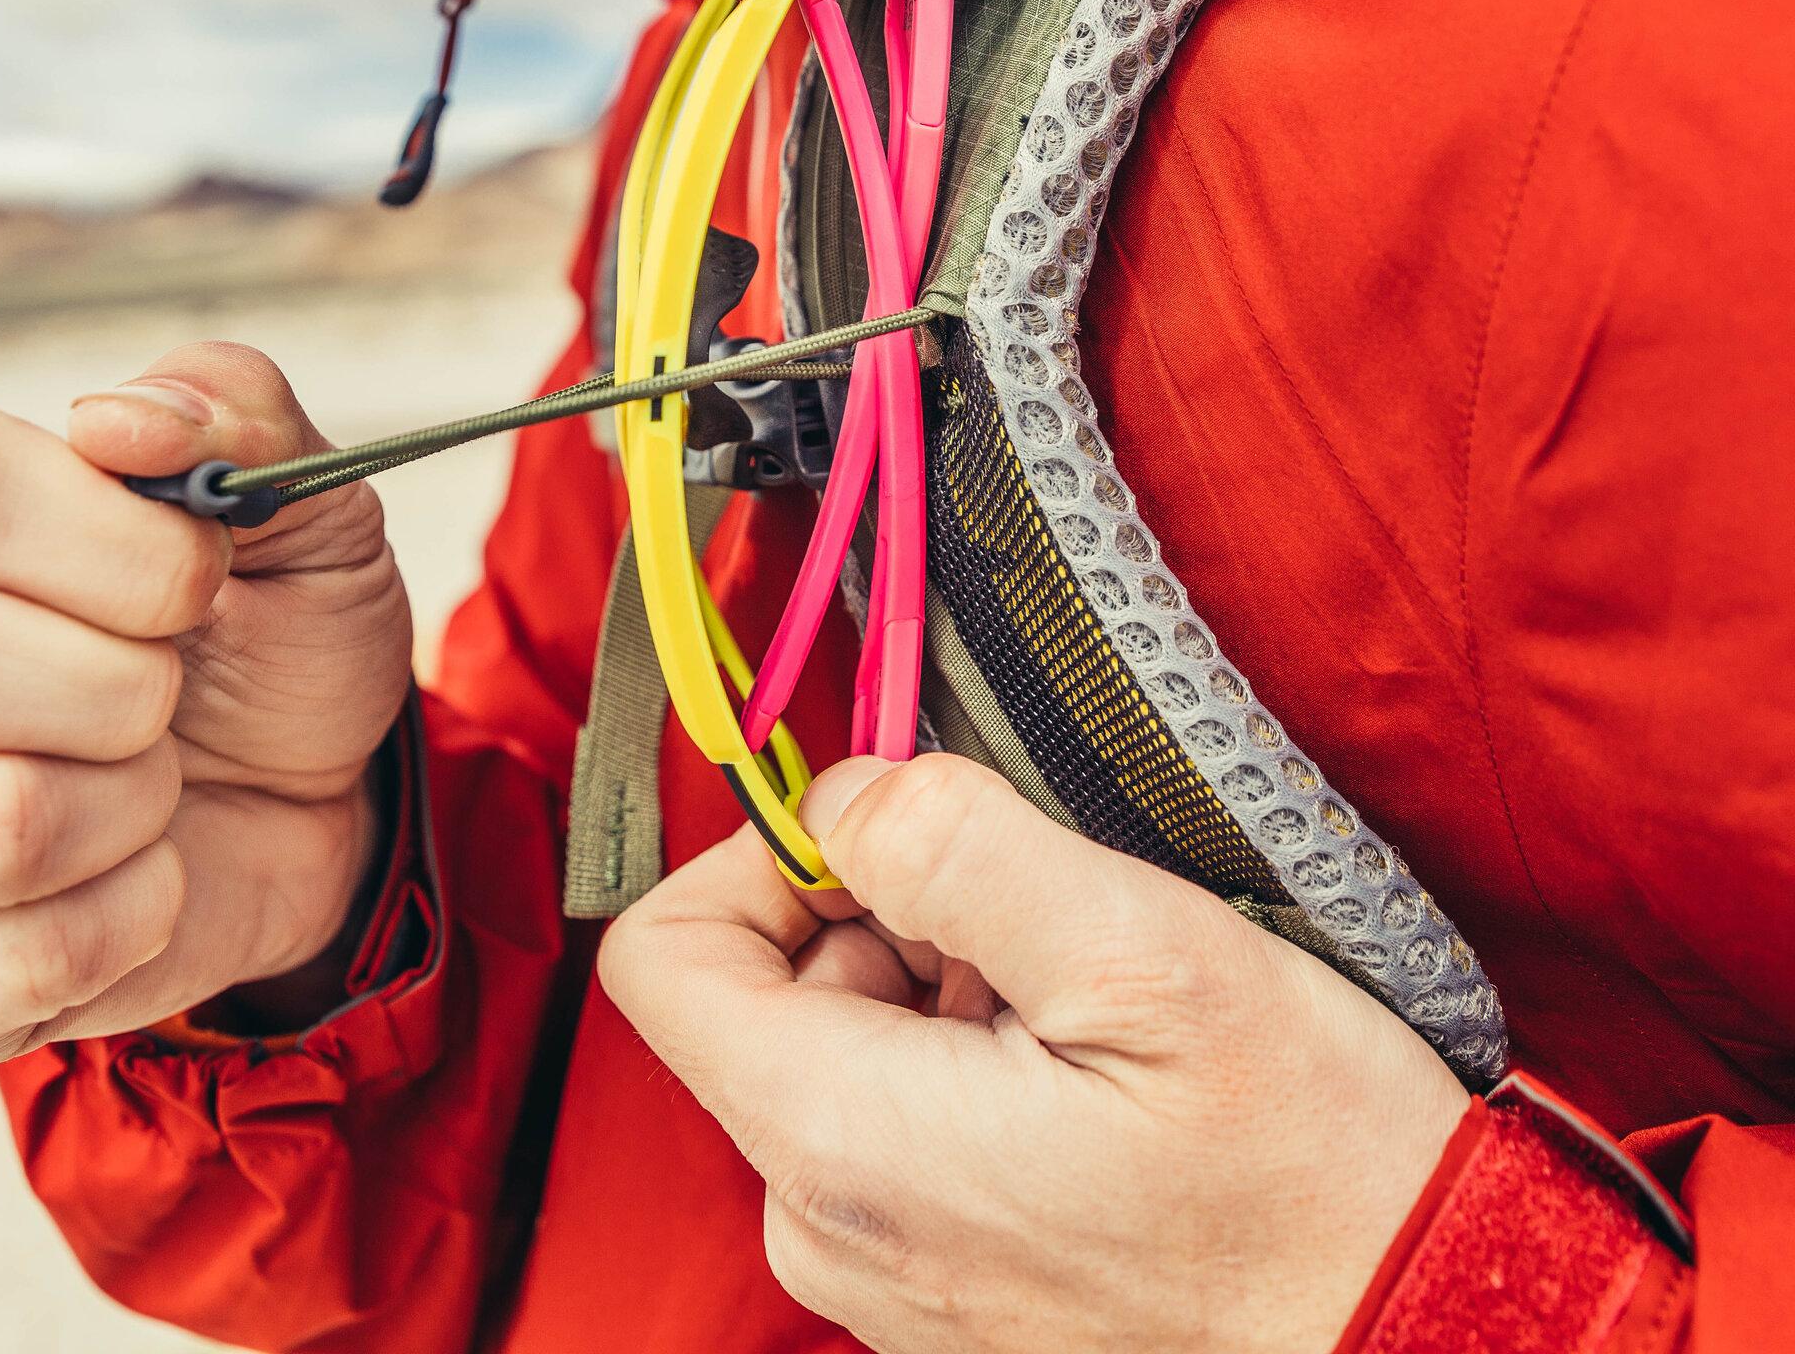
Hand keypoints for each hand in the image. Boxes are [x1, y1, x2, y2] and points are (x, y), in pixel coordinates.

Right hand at [0, 343, 412, 1060]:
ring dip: (137, 804)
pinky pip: (6, 971)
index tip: (201, 573)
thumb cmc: (273, 629)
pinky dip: (133, 922)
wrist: (318, 796)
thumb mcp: (303, 499)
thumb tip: (117, 420)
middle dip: (106, 678)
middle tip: (169, 686)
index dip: (100, 539)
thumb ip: (235, 409)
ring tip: (156, 782)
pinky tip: (145, 880)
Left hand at [601, 754, 1467, 1353]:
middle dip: (887, 915)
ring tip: (1084, 1009)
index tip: (880, 830)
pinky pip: (901, 1125)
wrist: (1424, 1332)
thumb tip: (844, 792)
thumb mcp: (1139, 952)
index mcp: (845, 1145)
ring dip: (944, 985)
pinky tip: (1092, 1075)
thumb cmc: (1307, 1173)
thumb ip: (952, 844)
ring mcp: (885, 1269)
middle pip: (767, 991)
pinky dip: (974, 1061)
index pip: (666, 958)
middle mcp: (832, 1226)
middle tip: (1038, 925)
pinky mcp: (945, 1283)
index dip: (757, 853)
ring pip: (842, 1049)